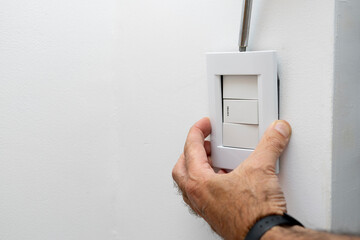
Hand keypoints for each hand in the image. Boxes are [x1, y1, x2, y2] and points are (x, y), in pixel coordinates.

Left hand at [172, 118, 291, 239]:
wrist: (265, 237)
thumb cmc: (254, 213)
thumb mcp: (262, 168)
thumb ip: (270, 144)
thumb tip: (276, 130)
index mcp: (199, 182)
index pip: (190, 149)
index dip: (196, 131)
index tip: (204, 125)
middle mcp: (198, 197)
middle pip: (182, 167)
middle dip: (191, 151)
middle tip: (204, 142)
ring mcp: (206, 209)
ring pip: (190, 184)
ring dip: (199, 169)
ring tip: (215, 159)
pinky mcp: (216, 217)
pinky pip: (204, 196)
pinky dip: (209, 184)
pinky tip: (226, 181)